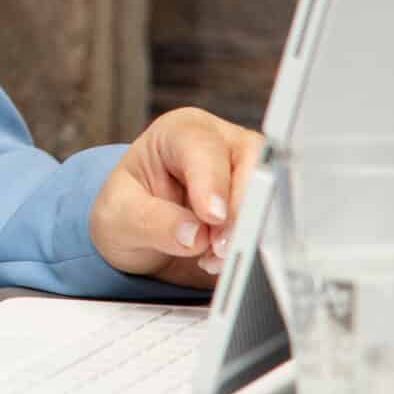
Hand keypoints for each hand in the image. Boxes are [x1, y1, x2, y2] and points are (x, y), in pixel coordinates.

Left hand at [88, 106, 266, 290]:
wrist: (140, 236)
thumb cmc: (127, 211)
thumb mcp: (118, 216)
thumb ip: (151, 221)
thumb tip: (195, 235)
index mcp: (180, 132)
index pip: (203, 146)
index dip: (211, 181)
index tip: (212, 216)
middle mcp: (221, 144)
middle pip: (252, 163)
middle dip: (238, 210)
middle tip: (219, 247)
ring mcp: (248, 174)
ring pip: (272, 192)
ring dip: (248, 231)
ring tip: (213, 257)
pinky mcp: (263, 205)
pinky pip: (275, 222)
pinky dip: (254, 245)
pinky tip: (221, 261)